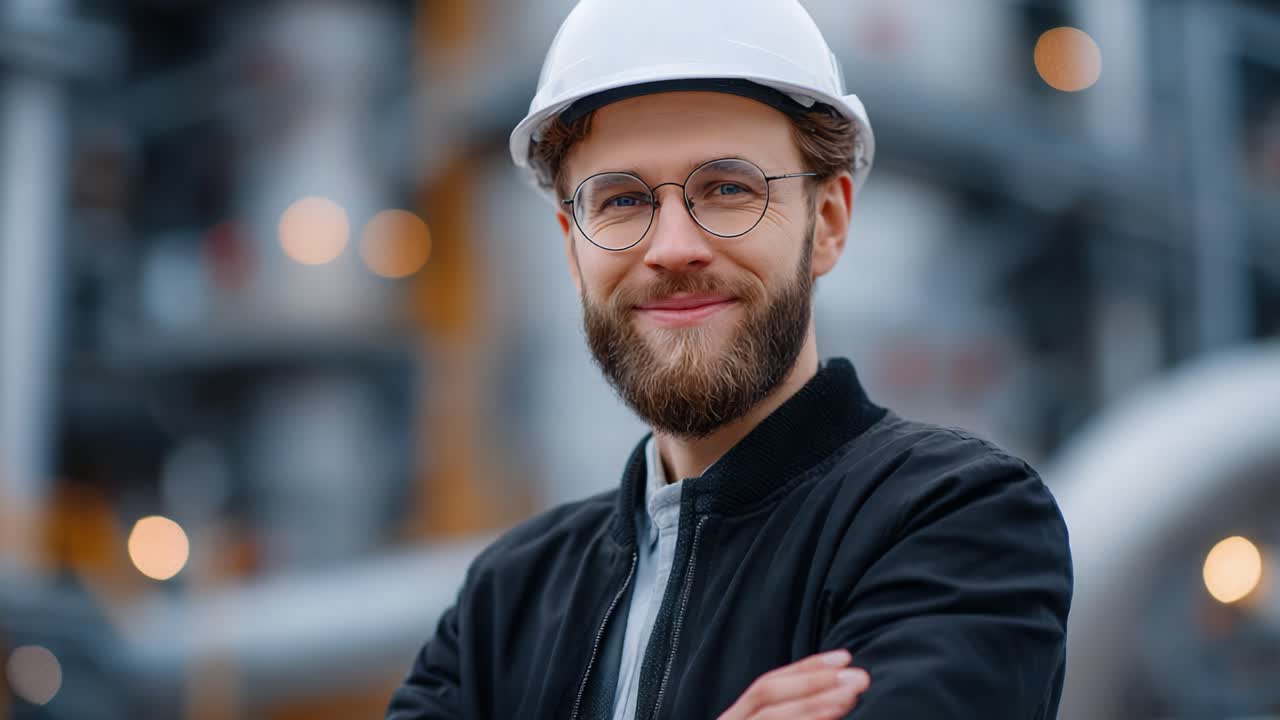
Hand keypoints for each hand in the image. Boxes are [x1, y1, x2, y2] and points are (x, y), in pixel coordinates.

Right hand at [715, 649, 870, 719]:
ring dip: (814, 704)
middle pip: (766, 692)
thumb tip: (838, 692)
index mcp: (737, 716)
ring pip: (771, 717)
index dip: (807, 668)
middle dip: (813, 681)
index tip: (845, 657)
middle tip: (858, 676)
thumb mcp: (769, 718)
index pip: (768, 684)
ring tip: (850, 696)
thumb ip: (791, 708)